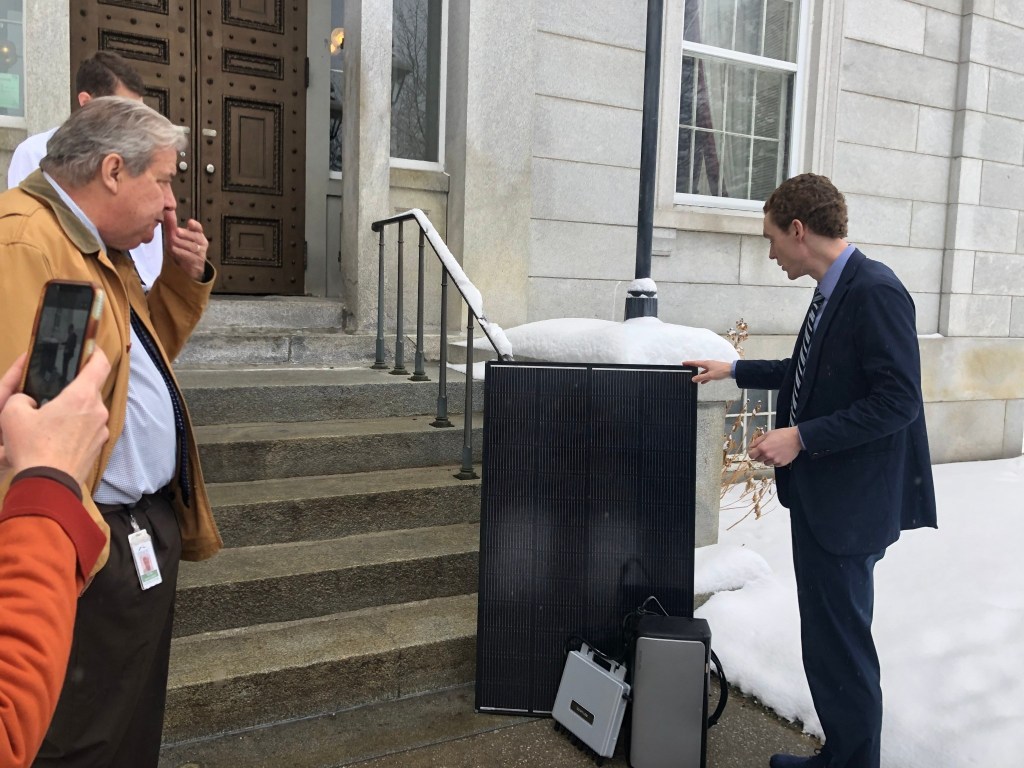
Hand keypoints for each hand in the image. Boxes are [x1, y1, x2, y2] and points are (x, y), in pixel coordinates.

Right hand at [0, 351, 110, 484]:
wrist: (47, 484)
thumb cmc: (32, 447)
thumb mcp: (12, 414)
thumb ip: (21, 398)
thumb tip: (29, 400)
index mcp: (82, 396)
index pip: (100, 365)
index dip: (96, 354)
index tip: (90, 350)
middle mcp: (98, 411)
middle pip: (92, 390)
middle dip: (76, 389)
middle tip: (56, 392)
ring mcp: (101, 431)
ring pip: (90, 412)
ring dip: (76, 411)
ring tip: (53, 419)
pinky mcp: (98, 447)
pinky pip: (89, 430)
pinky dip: (77, 429)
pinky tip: (58, 437)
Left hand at [164, 210, 208, 279]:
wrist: (182, 271)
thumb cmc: (179, 251)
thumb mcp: (173, 238)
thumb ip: (171, 225)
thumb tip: (167, 211)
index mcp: (198, 236)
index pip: (199, 229)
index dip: (195, 226)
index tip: (189, 223)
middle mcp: (202, 244)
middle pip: (197, 237)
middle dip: (186, 234)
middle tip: (177, 231)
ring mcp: (201, 255)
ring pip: (193, 247)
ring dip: (181, 244)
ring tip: (172, 242)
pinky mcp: (198, 265)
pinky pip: (191, 257)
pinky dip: (182, 253)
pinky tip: (174, 251)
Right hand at [684, 359, 731, 383]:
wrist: (732, 371)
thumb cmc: (721, 371)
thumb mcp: (710, 375)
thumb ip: (701, 377)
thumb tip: (693, 379)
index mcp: (706, 363)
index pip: (695, 363)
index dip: (689, 363)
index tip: (683, 363)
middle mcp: (708, 364)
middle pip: (699, 366)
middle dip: (693, 368)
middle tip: (687, 369)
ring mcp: (712, 367)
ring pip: (703, 371)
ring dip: (699, 375)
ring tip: (694, 379)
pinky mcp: (716, 371)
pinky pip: (708, 374)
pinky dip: (705, 377)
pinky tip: (703, 382)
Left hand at [748, 427, 801, 467]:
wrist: (796, 438)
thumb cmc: (782, 434)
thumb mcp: (767, 434)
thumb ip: (757, 441)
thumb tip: (751, 446)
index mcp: (763, 448)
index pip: (751, 455)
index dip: (752, 453)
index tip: (754, 451)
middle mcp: (767, 455)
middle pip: (758, 460)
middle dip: (759, 455)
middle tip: (765, 450)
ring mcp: (775, 460)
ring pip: (766, 463)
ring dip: (767, 459)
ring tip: (773, 452)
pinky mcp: (781, 463)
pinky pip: (774, 464)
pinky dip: (775, 461)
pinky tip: (778, 454)